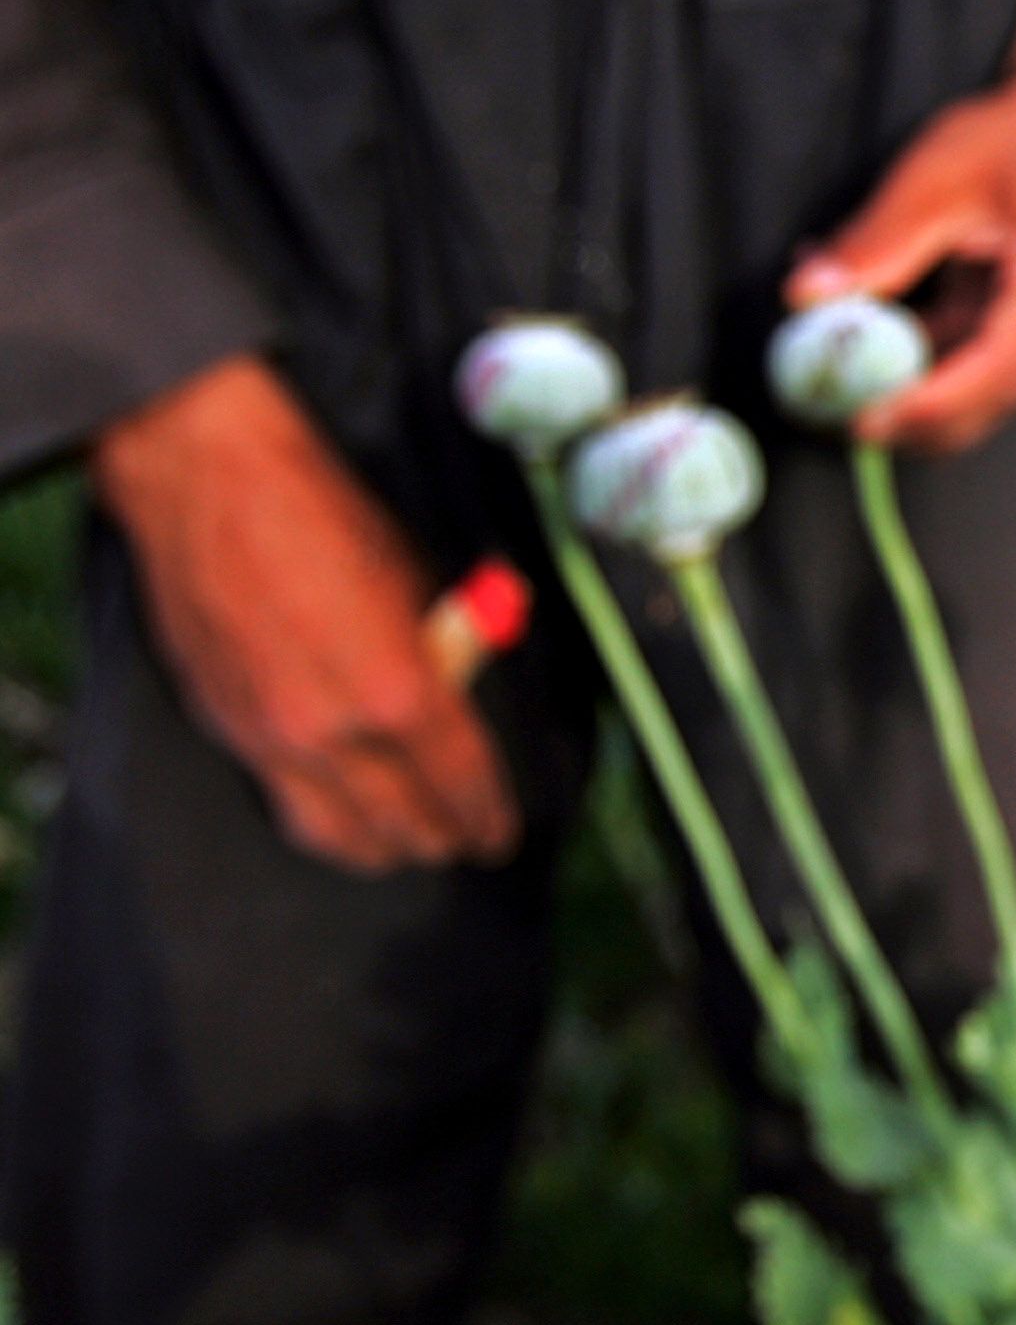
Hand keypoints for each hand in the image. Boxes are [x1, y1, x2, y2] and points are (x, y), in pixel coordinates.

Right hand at [94, 355, 518, 872]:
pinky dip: (327, 824)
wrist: (205, 477)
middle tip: (469, 840)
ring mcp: (271, 738)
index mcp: (397, 690)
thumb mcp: (414, 579)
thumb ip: (443, 649)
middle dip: (446, 838)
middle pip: (405, 823)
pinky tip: (346, 821)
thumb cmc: (320, 512)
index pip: (462, 781)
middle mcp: (333, 731)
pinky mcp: (226, 728)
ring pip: (340, 834)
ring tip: (413, 845)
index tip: (502, 834)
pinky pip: (287, 805)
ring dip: (387, 847)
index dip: (489, 815)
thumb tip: (463, 684)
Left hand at [786, 0, 1015, 454]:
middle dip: (905, 417)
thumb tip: (803, 295)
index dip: (933, 402)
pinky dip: (908, 373)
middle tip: (824, 408)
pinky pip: (961, 383)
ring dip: (898, 394)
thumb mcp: (933, 178)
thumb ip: (875, 242)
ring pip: (970, 407)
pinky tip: (859, 337)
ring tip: (828, 360)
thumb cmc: (1001, 145)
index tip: (865, 415)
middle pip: (985, 403)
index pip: (1001, 365)